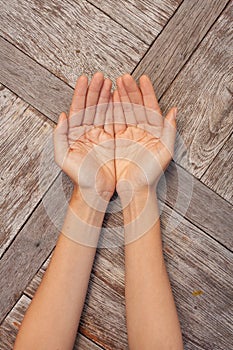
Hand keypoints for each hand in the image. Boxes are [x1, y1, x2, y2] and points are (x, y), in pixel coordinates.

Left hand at [54, 72, 114, 201]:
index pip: (78, 108)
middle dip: (96, 90)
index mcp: (75, 133)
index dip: (81, 93)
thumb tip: (61, 116)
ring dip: (107, 96)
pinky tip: (119, 98)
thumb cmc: (79, 176)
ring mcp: (100, 135)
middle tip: (101, 76)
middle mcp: (87, 132)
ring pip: (104, 111)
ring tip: (112, 82)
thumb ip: (59, 136)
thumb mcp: (64, 157)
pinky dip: (117, 109)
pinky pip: (115, 121)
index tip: (86, 79)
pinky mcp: (112, 140)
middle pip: (91, 106)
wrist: (96, 190)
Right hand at [113, 74, 176, 196]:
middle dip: (130, 90)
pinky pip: (112, 122)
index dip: (147, 92)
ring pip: (123, 111)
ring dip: (119, 97)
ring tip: (114, 82)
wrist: (134, 189)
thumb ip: (169, 130)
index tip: (143, 79)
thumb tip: (174, 111)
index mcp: (153, 131)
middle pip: (135, 106)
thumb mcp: (164, 152)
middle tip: (124, 77)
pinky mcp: (115, 140)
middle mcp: (140, 130)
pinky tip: (108, 99)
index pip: (150, 107)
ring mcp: (127, 134)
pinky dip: (110, 110)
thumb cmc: (151, 173)